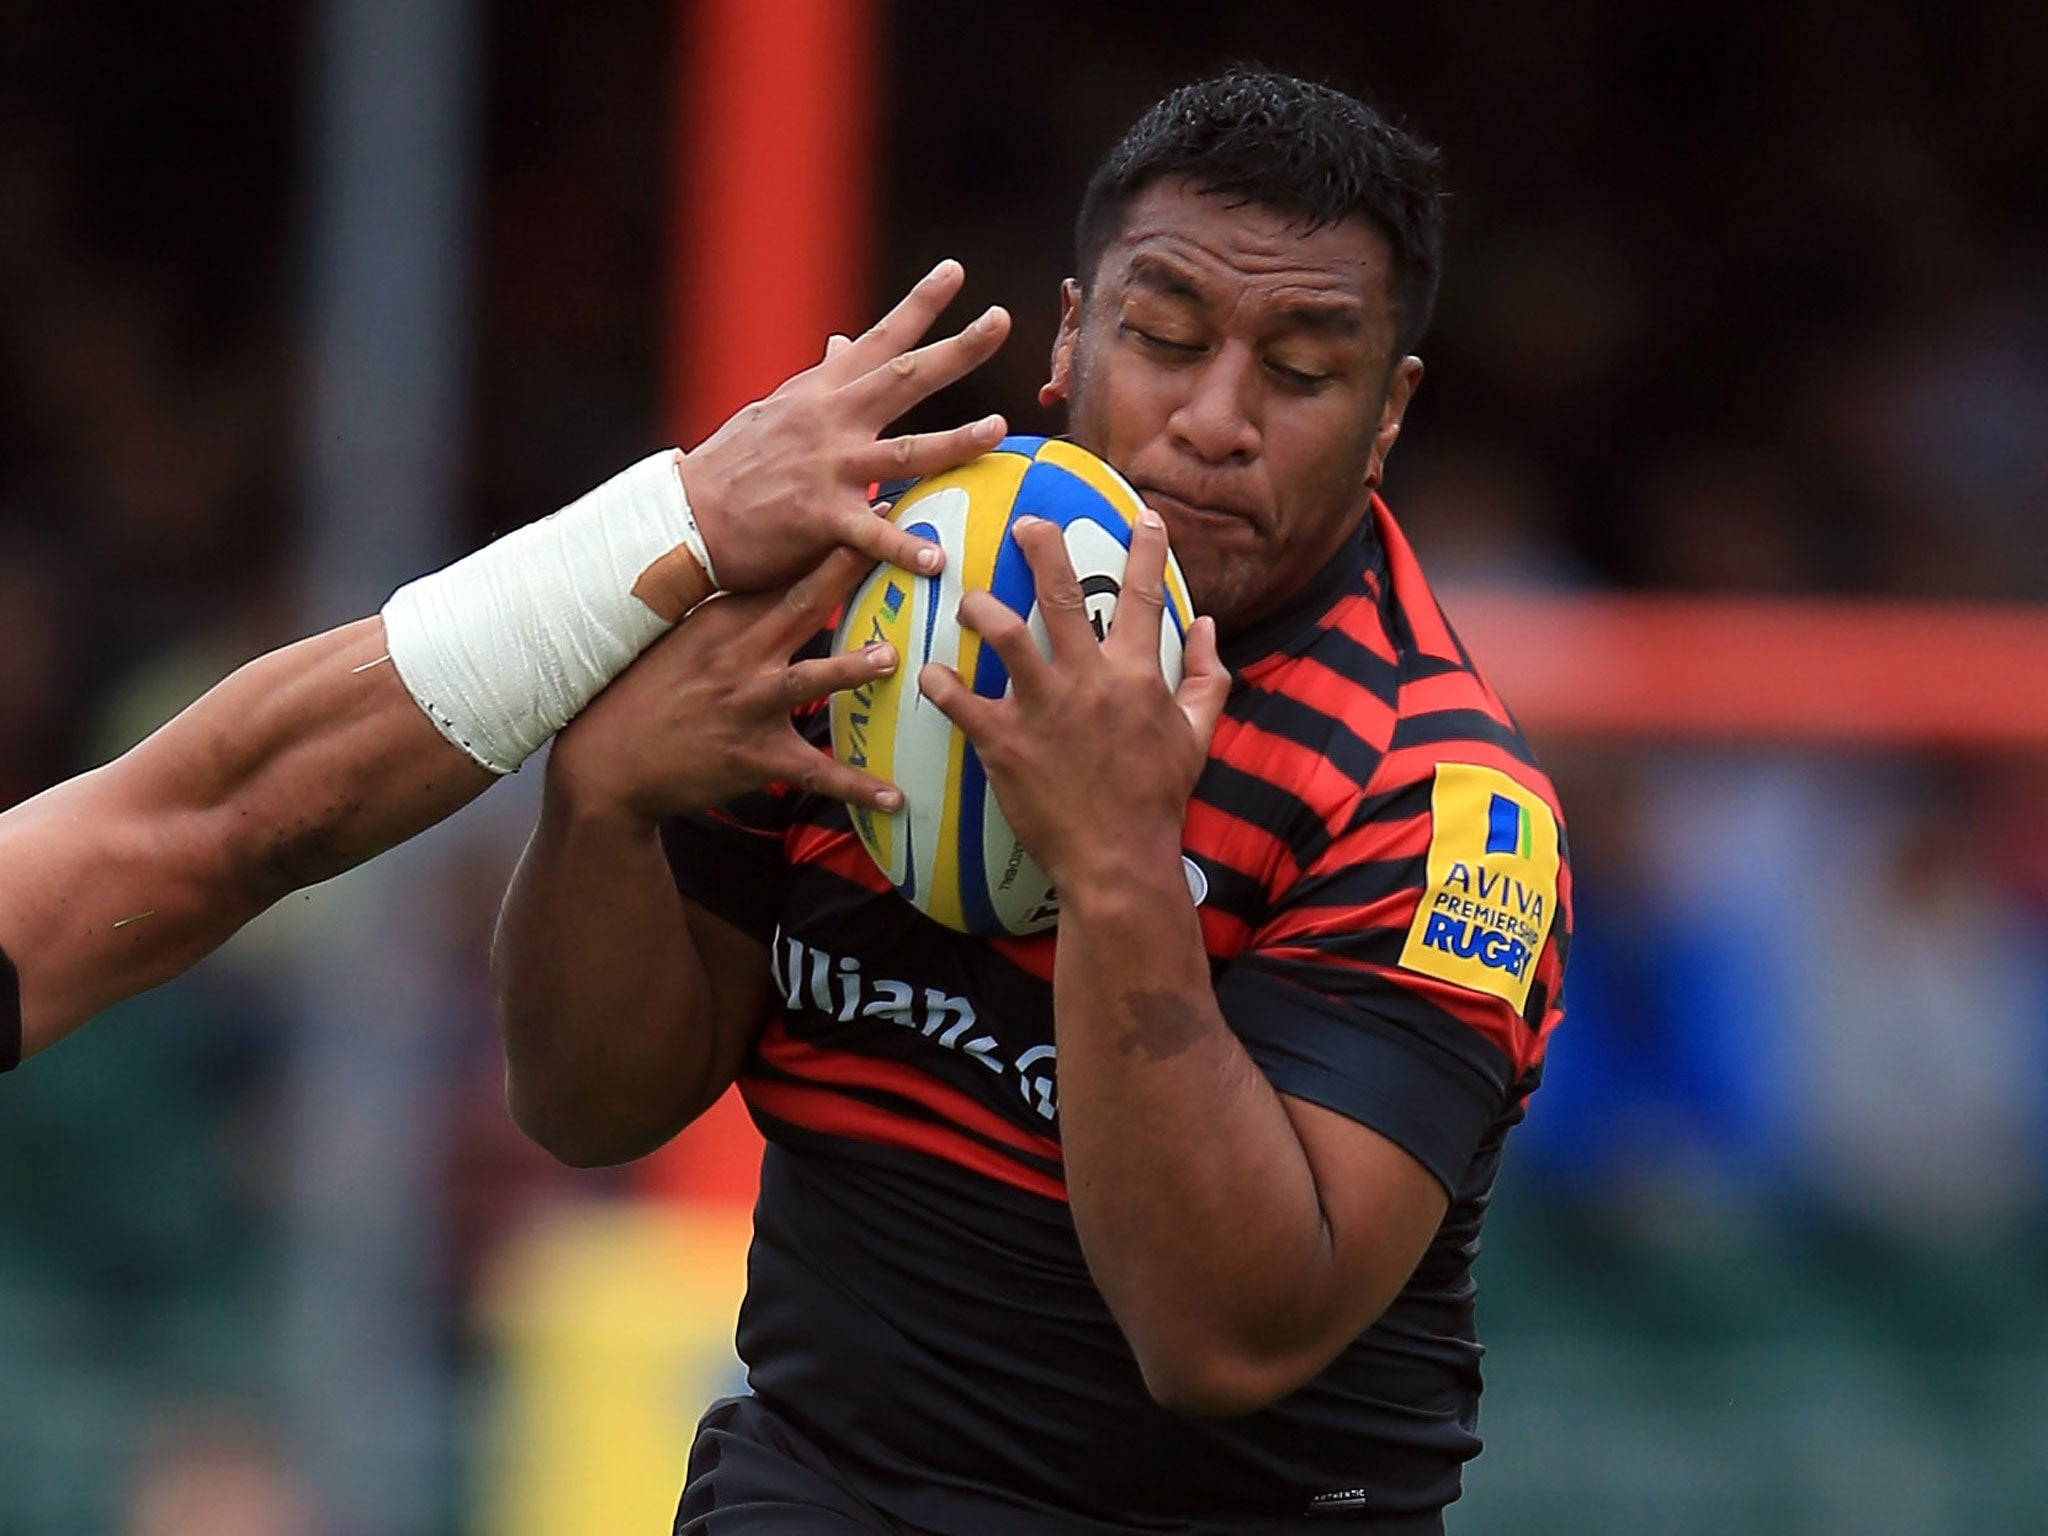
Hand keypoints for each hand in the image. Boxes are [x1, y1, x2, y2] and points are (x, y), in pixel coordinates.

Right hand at [549, 546, 903, 823]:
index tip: (866, 510)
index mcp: (722, 621)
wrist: (604, 762)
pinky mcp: (754, 756)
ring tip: (889, 657)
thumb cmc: (647, 694)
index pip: (780, 574)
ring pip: (806, 681)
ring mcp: (747, 705)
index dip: (825, 543)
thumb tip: (772, 577)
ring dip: (849, 669)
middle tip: (894, 548)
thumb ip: (731, 611)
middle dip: (844, 573)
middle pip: (799, 605)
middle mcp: (737, 656)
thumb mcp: (681, 640)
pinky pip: (814, 771)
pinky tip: (895, 796)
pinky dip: (855, 784)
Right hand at [679, 259, 1011, 591]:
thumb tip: (842, 339)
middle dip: (956, 349)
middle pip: (905, 377)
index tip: (956, 270)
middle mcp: (830, 420)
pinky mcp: (818, 517)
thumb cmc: (735, 464)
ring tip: (998, 429)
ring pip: (905, 449)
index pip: (879, 339)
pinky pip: (871, 535)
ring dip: (955, 439)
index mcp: (823, 393)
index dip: (919, 303)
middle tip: (1001, 320)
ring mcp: (828, 467)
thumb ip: (820, 379)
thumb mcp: (776, 409)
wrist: (684, 515)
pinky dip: (903, 548)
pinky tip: (936, 560)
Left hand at [918, 510, 1229, 892]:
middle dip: (1043, 549)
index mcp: (1136, 675)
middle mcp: (1089, 681)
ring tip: (967, 598)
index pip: (1143, 596)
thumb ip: (1205, 676)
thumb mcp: (1196, 735)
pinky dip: (940, 684)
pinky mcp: (1005, 743)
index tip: (1140, 513)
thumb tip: (1208, 624)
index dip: (1145, 549)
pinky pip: (962, 703)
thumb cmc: (1157, 798)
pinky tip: (928, 671)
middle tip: (1026, 523)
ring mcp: (1044, 710)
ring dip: (982, 608)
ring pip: (1006, 637)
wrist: (1118, 860)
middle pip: (1062, 597)